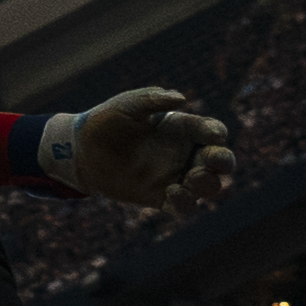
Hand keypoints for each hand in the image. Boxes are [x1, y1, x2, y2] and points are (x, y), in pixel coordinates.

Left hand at [61, 86, 235, 214]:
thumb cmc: (106, 121)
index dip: (216, 133)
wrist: (81, 150)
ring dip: (208, 184)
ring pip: (208, 186)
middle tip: (215, 161)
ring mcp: (175, 176)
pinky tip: (174, 193)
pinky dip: (186, 203)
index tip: (211, 135)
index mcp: (182, 128)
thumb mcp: (127, 104)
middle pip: (220, 161)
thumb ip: (152, 99)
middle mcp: (184, 153)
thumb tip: (182, 100)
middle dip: (224, 161)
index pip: (212, 131)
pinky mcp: (161, 197)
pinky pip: (184, 207)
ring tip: (192, 178)